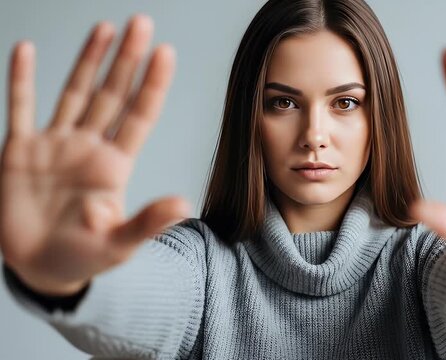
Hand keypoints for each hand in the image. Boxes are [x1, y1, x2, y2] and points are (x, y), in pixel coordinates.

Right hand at [0, 15, 189, 296]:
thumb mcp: (119, 244)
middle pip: (111, 94)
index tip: (165, 52)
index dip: (152, 85)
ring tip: (105, 28)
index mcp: (114, 166)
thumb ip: (147, 222)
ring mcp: (55, 146)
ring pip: (74, 93)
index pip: (138, 116)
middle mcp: (88, 147)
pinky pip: (20, 109)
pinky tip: (26, 51)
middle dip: (126, 60)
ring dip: (87, 60)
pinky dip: (21, 81)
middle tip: (141, 23)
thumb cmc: (84, 258)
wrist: (40, 269)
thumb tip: (183, 204)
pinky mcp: (20, 152)